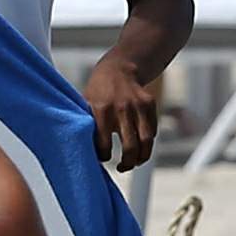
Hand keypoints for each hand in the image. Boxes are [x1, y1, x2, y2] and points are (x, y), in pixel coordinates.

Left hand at [85, 55, 159, 172]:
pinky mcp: (150, 103)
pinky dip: (148, 142)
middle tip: (122, 168)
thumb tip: (82, 153)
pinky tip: (140, 146)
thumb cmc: (97, 91)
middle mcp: (121, 107)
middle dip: (127, 163)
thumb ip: (87, 125)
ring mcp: (137, 105)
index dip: (103, 156)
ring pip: (146, 141)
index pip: (104, 145)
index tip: (103, 158)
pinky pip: (152, 130)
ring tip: (135, 163)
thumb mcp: (86, 104)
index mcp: (100, 109)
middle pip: (130, 147)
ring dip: (142, 157)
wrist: (118, 68)